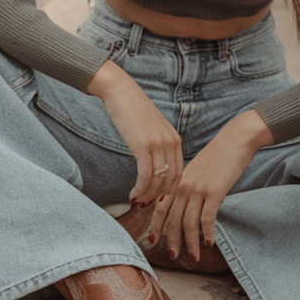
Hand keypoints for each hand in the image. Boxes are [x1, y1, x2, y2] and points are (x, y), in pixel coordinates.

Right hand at [87, 59, 182, 204]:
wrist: (121, 92)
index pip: (179, 172)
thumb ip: (157, 145)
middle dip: (160, 197)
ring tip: (138, 202)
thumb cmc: (133, 111)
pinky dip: (140, 189)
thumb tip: (154, 165)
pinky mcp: (144, 147)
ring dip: (148, 196)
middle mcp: (171, 143)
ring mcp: (159, 145)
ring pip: (158, 181)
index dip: (169, 190)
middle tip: (148, 206)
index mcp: (175, 139)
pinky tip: (132, 195)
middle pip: (171, 179)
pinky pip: (145, 176)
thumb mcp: (152, 129)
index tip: (159, 200)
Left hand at [147, 109, 273, 261]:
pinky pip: (207, 219)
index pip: (160, 207)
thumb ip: (191, 187)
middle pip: (173, 219)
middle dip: (171, 240)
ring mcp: (198, 189)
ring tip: (194, 257)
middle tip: (173, 256)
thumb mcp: (197, 171)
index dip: (154, 226)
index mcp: (178, 181)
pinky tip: (210, 243)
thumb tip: (192, 207)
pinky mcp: (214, 192)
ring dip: (191, 243)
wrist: (235, 141)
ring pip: (189, 223)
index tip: (151, 241)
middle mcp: (184, 186)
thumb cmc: (219, 156)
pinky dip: (207, 233)